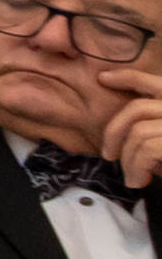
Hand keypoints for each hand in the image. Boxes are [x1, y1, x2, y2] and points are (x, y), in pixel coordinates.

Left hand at [99, 55, 161, 193]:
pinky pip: (146, 149)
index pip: (155, 82)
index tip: (103, 79)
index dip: (127, 77)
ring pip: (138, 132)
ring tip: (132, 178)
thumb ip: (154, 128)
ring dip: (128, 159)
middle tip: (108, 155)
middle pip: (138, 108)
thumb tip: (118, 130)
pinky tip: (139, 180)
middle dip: (114, 130)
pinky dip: (136, 167)